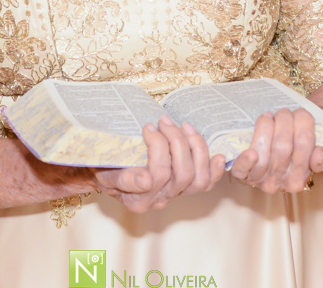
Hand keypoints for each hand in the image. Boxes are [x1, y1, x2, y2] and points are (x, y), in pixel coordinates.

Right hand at [92, 116, 225, 211]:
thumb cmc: (105, 168)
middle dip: (177, 141)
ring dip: (195, 148)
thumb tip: (145, 180)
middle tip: (163, 121)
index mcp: (138, 200)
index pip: (157, 174)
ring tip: (183, 126)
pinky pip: (207, 184)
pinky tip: (217, 155)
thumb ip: (122, 178)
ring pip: (198, 179)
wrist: (108, 172)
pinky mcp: (186, 187)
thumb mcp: (105, 173)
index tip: (147, 126)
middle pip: (182, 174)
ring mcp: (175, 194)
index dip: (157, 147)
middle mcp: (159, 200)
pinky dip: (215, 170)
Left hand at [230, 109, 322, 193]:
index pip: (305, 144)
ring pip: (264, 153)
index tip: (299, 112)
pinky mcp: (242, 174)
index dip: (302, 122)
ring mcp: (261, 179)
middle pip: (283, 146)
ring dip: (265, 128)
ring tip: (268, 117)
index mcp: (301, 176)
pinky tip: (250, 152)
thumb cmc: (294, 154)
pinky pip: (242, 169)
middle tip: (283, 112)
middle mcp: (281, 181)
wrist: (271, 164)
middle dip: (283, 121)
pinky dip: (246, 160)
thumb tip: (318, 153)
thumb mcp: (315, 157)